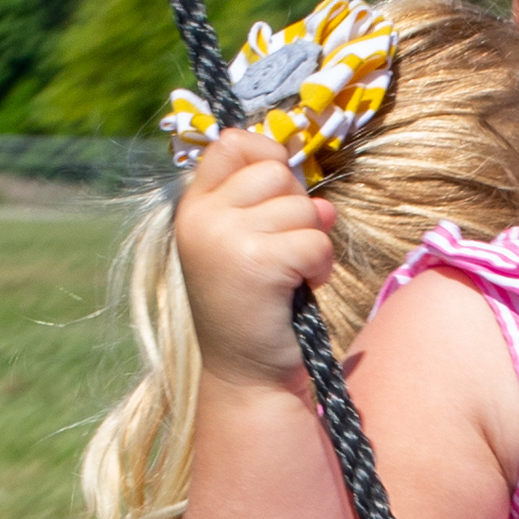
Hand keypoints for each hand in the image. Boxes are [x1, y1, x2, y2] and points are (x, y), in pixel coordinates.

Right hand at [171, 131, 335, 390]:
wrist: (247, 375)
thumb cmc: (253, 309)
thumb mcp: (250, 245)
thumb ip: (274, 208)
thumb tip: (324, 201)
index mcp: (194, 207)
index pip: (232, 143)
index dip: (267, 157)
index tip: (278, 194)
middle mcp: (202, 217)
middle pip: (275, 172)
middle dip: (297, 210)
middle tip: (283, 253)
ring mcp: (224, 237)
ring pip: (302, 207)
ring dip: (312, 242)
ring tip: (291, 277)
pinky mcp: (256, 262)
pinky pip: (315, 240)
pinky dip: (320, 266)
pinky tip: (300, 289)